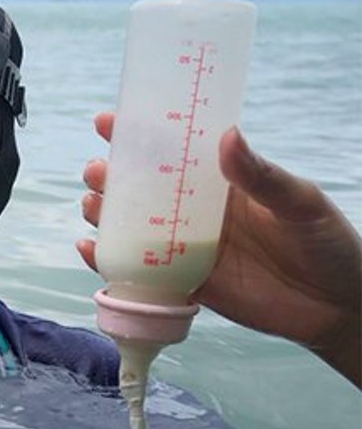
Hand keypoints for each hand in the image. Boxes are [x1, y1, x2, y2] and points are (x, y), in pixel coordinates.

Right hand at [79, 112, 361, 386]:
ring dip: (104, 214)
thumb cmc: (328, 244)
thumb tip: (226, 138)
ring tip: (92, 205)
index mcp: (221, 183)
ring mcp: (187, 248)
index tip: (108, 121)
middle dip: (110, 177)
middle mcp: (196, 212)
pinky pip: (137, 272)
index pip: (172, 151)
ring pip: (131, 227)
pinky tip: (90, 249)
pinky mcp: (183, 284)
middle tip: (98, 171)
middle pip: (139, 189)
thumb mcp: (301, 202)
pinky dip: (107, 261)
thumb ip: (262, 176)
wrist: (337, 307)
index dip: (137, 135)